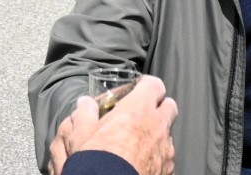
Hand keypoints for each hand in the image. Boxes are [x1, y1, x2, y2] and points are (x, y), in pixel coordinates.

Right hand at [48, 76, 176, 174]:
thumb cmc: (97, 161)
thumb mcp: (81, 135)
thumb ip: (84, 114)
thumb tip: (84, 104)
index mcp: (138, 109)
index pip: (154, 84)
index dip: (145, 86)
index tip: (136, 90)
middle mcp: (158, 125)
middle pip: (169, 106)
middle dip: (158, 108)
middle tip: (140, 116)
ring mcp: (166, 149)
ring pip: (167, 134)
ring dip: (156, 135)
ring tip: (136, 145)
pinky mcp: (168, 169)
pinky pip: (166, 157)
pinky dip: (156, 157)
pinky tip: (140, 163)